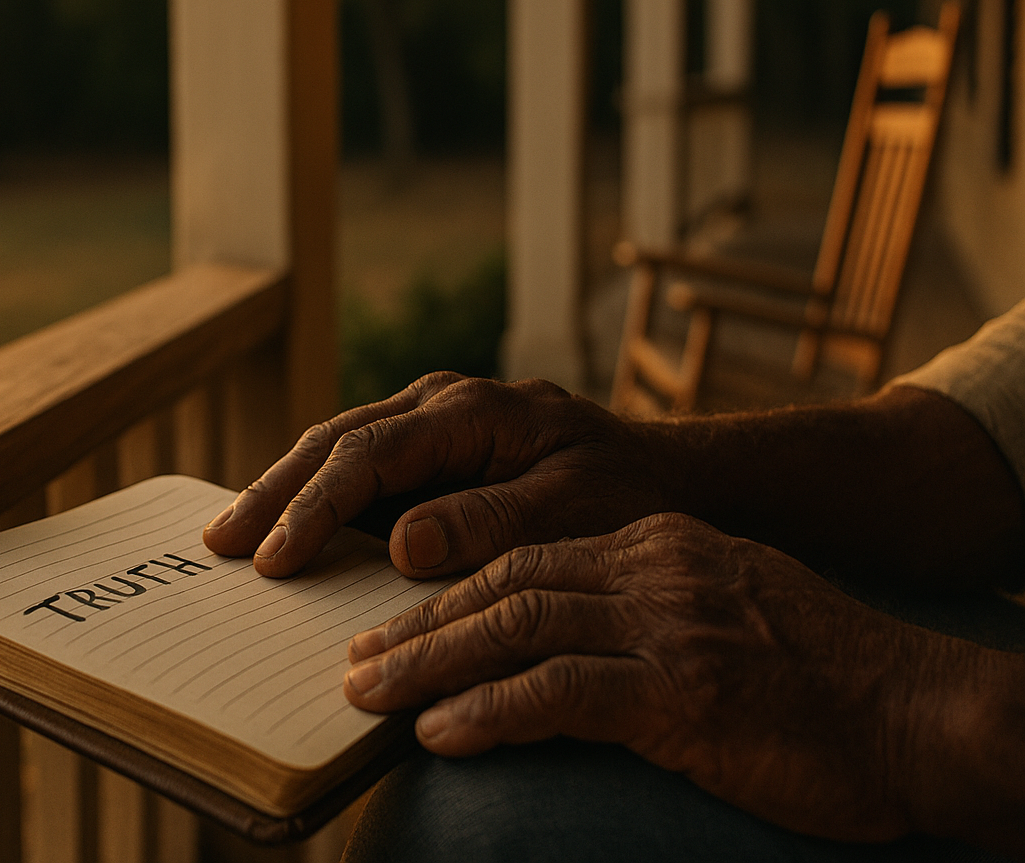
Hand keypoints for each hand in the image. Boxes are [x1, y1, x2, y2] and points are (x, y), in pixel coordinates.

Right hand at [202, 372, 671, 576]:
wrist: (660, 473)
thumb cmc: (625, 493)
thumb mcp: (574, 509)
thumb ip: (493, 520)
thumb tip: (404, 541)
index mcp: (471, 412)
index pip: (370, 454)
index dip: (316, 508)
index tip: (277, 561)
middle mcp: (438, 405)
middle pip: (334, 442)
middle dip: (273, 492)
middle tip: (219, 544)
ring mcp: (428, 423)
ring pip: (335, 450)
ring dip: (283, 492)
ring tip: (229, 539)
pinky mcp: (427, 451)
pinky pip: (359, 469)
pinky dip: (316, 499)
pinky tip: (283, 532)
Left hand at [341, 513, 1024, 850]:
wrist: (926, 711)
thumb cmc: (826, 676)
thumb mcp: (727, 611)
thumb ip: (646, 609)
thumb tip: (565, 642)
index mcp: (658, 546)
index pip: (526, 558)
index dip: (449, 594)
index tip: (396, 628)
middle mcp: (654, 569)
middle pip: (503, 586)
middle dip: (418, 627)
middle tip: (356, 665)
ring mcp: (668, 626)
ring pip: (514, 629)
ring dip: (429, 666)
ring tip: (370, 699)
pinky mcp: (684, 690)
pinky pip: (557, 693)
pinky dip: (488, 713)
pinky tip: (441, 736)